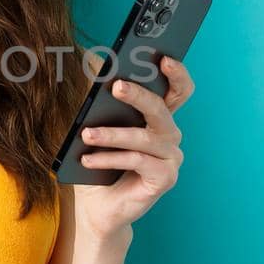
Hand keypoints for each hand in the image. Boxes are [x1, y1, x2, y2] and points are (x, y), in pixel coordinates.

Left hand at [71, 55, 195, 241]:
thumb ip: (98, 97)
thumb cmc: (97, 163)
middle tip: (117, 86)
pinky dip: (111, 159)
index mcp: (158, 119)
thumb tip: (92, 63)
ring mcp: (170, 159)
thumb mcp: (94, 126)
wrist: (96, 207)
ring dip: (113, 135)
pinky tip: (89, 160)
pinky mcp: (165, 179)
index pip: (177, 90)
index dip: (176, 73)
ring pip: (145, 138)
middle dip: (140, 95)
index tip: (163, 57)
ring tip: (86, 135)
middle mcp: (170, 137)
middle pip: (161, 109)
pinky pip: (138, 162)